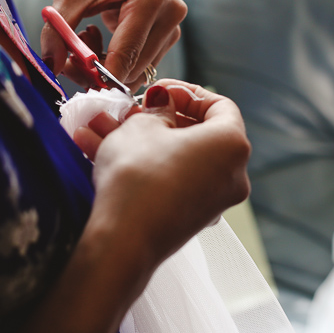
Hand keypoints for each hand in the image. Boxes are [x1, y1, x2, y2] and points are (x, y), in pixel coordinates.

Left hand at [41, 0, 186, 89]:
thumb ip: (57, 31)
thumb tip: (52, 68)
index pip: (128, 52)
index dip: (101, 74)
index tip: (74, 81)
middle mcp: (171, 13)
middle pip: (134, 68)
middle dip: (99, 72)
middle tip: (68, 57)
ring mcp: (174, 26)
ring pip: (137, 72)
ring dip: (107, 68)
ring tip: (85, 38)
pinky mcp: (170, 37)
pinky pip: (141, 66)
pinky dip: (117, 63)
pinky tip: (103, 41)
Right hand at [76, 80, 251, 265]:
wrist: (124, 241)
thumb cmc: (138, 177)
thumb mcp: (142, 125)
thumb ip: (158, 109)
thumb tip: (164, 106)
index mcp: (232, 144)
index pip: (219, 105)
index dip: (186, 93)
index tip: (159, 92)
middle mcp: (232, 175)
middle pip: (197, 134)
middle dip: (158, 118)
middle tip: (131, 111)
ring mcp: (213, 201)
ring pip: (175, 158)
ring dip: (140, 141)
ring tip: (101, 129)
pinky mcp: (189, 218)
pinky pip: (168, 180)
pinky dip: (142, 165)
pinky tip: (101, 153)